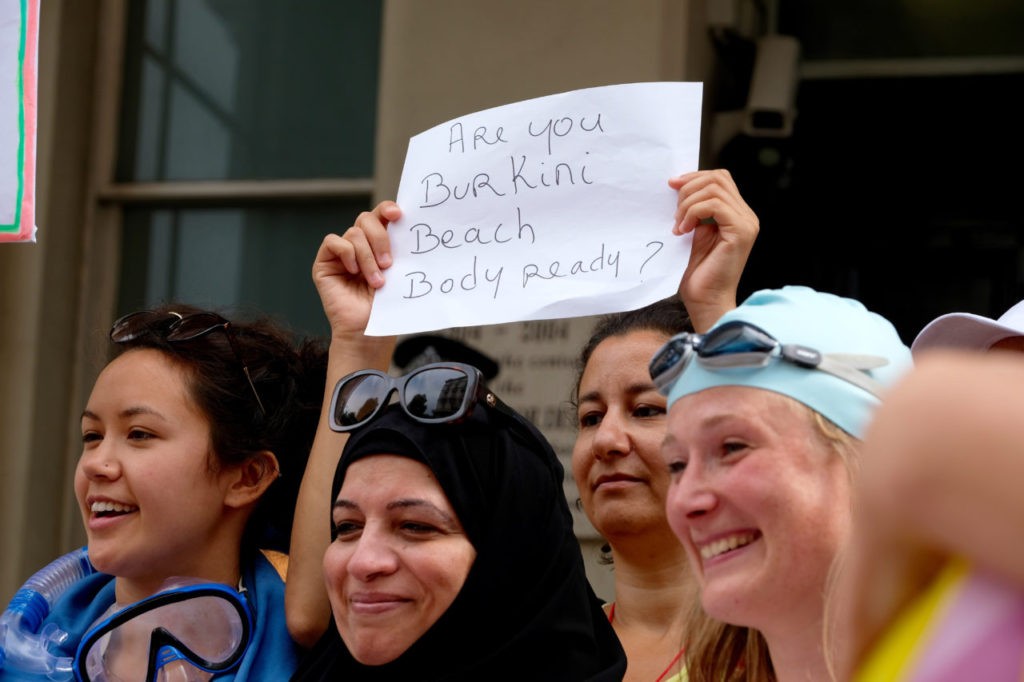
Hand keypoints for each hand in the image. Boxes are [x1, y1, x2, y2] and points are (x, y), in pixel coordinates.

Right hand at [312, 201, 400, 338]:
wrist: (369, 331)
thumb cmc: (386, 306)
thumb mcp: (399, 272)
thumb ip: (399, 248)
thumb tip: (406, 224)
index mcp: (379, 244)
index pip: (381, 216)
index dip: (387, 209)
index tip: (398, 214)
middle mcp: (359, 246)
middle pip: (366, 219)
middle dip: (380, 237)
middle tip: (388, 263)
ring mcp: (341, 254)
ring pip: (354, 233)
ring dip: (368, 257)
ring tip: (376, 281)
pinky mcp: (325, 263)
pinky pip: (334, 242)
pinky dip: (347, 254)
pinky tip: (354, 272)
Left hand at [669, 169, 758, 331]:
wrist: (706, 301)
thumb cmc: (698, 274)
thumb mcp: (695, 235)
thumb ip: (695, 212)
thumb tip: (679, 187)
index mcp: (737, 215)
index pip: (719, 179)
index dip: (694, 177)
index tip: (671, 185)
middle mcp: (747, 216)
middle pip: (718, 178)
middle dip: (689, 187)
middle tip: (673, 212)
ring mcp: (746, 223)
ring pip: (714, 189)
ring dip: (687, 203)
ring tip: (678, 226)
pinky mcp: (741, 231)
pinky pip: (713, 205)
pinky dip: (692, 213)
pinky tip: (683, 231)